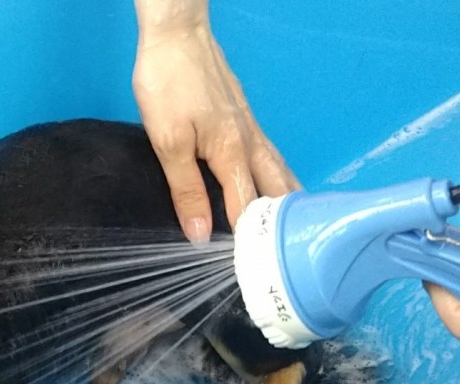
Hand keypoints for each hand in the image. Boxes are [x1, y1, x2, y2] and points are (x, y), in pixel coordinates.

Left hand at [133, 1, 298, 240]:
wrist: (176, 34)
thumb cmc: (168, 82)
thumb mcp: (168, 141)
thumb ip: (186, 190)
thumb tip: (199, 234)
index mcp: (234, 153)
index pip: (250, 209)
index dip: (251, 242)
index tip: (253, 273)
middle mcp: (251, 142)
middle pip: (278, 192)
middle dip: (282, 226)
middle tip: (285, 260)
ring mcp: (252, 128)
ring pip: (278, 172)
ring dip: (286, 203)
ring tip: (291, 234)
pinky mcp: (244, 117)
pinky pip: (268, 157)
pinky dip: (276, 180)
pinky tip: (272, 188)